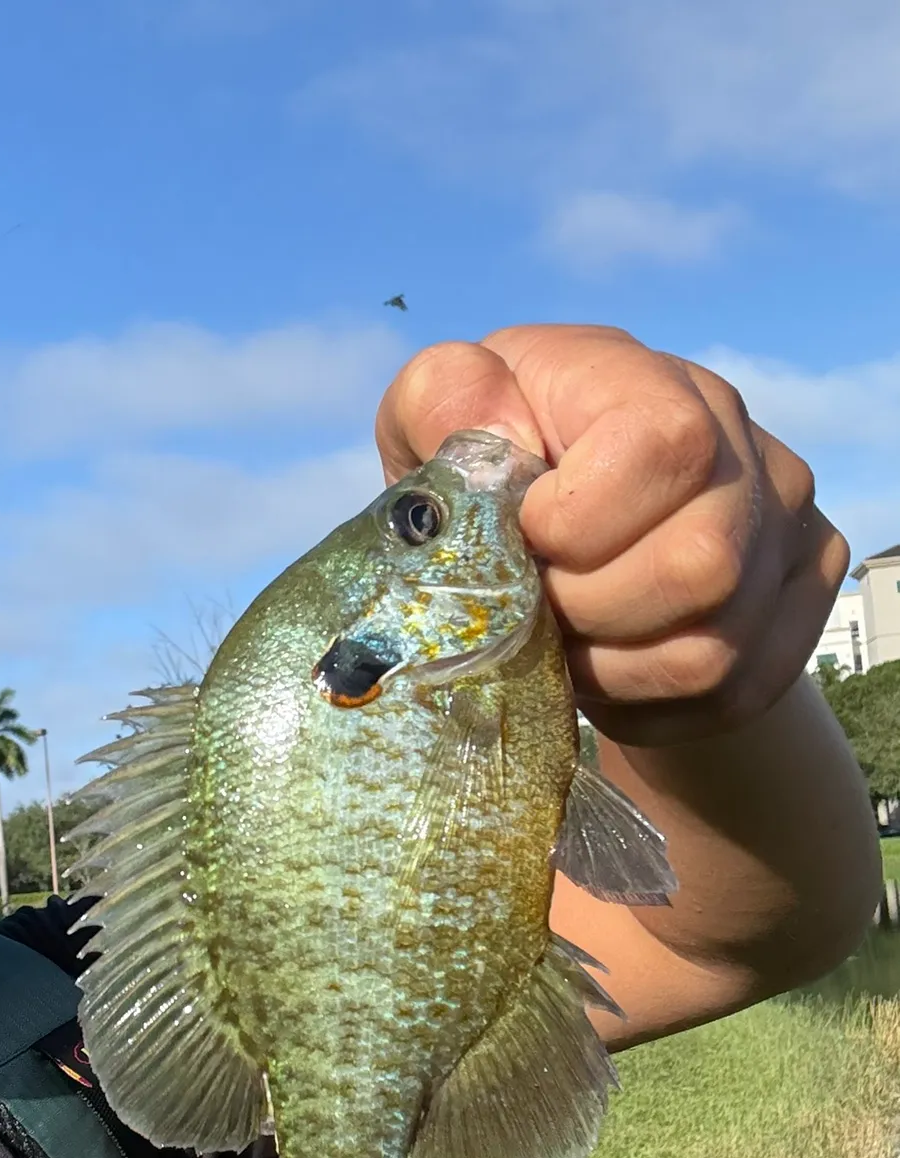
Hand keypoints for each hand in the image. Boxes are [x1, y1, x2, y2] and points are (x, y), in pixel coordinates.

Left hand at [374, 325, 850, 746]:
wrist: (563, 526)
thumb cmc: (489, 463)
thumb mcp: (433, 417)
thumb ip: (442, 400)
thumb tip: (480, 420)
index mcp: (650, 381)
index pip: (666, 446)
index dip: (580, 519)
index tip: (524, 535)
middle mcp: (742, 445)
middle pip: (700, 565)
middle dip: (586, 611)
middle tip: (534, 605)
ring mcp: (783, 528)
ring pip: (711, 651)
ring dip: (606, 670)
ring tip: (561, 639)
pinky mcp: (795, 602)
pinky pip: (729, 694)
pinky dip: (642, 704)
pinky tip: (602, 665)